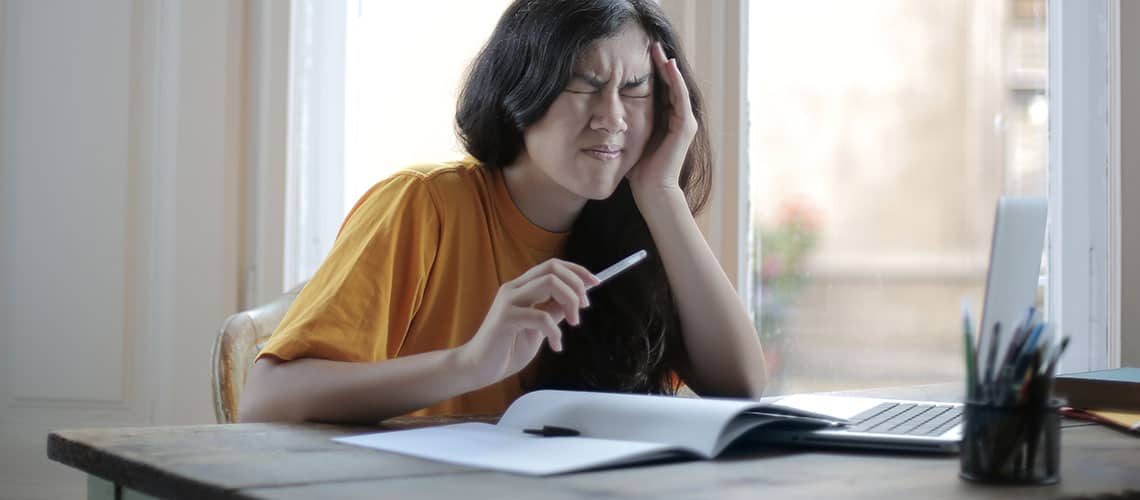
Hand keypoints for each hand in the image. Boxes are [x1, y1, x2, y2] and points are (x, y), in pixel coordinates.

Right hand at [458, 259, 600, 386]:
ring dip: (570, 301)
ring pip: (550, 283)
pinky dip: (555, 331)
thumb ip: (552, 312)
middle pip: (553, 269)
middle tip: (584, 307)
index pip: (553, 266)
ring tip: (574, 323)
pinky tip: (556, 346)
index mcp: (521, 288)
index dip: (577, 271)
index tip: (595, 283)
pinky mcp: (506, 318)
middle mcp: (514, 288)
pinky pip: (541, 316)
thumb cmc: (506, 349)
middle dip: (577, 284)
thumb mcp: (538, 329)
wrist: (479, 368)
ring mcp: (509, 301)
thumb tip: (574, 301)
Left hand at [626, 41, 697, 195]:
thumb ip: (624, 126)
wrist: (652, 190)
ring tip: (659, 49)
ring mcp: (684, 122)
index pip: (659, 90)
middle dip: (660, 64)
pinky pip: (680, 97)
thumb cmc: (638, 170)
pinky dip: (675, 80)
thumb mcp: (629, 139)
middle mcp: (678, 118)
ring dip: (668, 67)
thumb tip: (603, 116)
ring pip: (676, 86)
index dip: (651, 72)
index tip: (639, 56)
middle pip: (669, 84)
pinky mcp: (686, 126)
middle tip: (651, 44)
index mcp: (665, 120)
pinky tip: (667, 65)